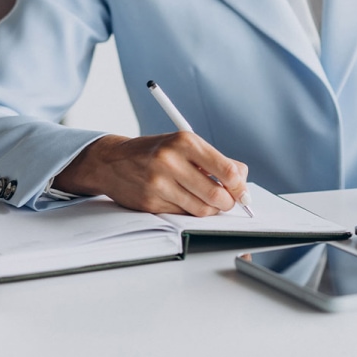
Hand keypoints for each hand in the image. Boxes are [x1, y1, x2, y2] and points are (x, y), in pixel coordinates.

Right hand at [54, 132, 248, 215]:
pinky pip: (183, 214)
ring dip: (211, 209)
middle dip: (228, 202)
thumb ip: (217, 160)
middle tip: (228, 201)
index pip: (227, 170)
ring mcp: (159, 183)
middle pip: (217, 194)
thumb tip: (243, 179)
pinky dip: (191, 211)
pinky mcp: (151, 202)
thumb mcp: (186, 145)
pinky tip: (186, 200)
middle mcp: (171, 161)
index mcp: (185, 142)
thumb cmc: (157, 152)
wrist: (112, 161)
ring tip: (208, 201)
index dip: (240, 186)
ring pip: (202, 209)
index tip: (243, 192)